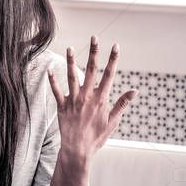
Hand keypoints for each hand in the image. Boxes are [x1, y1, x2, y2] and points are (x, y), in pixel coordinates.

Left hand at [48, 36, 137, 162]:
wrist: (78, 149)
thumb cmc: (97, 136)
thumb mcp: (113, 120)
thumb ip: (122, 103)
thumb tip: (135, 90)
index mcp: (101, 99)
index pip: (110, 74)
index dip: (113, 59)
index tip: (116, 46)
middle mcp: (87, 96)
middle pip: (91, 70)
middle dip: (94, 52)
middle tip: (94, 37)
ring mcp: (74, 100)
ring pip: (72, 77)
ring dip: (71, 61)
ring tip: (70, 48)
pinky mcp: (62, 106)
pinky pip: (56, 91)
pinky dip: (52, 80)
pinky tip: (50, 69)